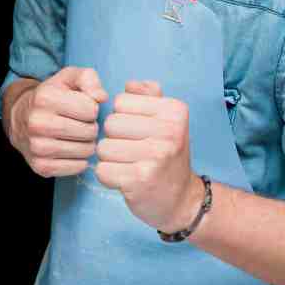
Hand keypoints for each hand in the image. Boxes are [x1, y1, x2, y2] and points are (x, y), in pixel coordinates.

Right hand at [6, 67, 106, 176]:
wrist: (20, 118)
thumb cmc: (51, 97)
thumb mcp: (68, 78)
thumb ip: (88, 78)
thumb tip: (102, 98)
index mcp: (45, 98)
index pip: (90, 109)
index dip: (91, 108)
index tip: (81, 108)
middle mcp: (37, 123)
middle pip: (89, 131)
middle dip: (90, 127)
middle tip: (80, 124)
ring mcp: (37, 147)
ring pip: (85, 151)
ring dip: (87, 144)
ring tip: (76, 136)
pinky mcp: (40, 166)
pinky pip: (76, 168)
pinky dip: (80, 161)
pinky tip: (72, 150)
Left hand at [95, 80, 204, 231]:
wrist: (183, 200)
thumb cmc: (167, 156)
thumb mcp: (167, 122)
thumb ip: (149, 97)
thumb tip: (130, 84)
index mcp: (174, 111)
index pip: (120, 101)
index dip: (124, 118)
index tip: (142, 133)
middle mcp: (168, 131)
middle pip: (109, 124)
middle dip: (115, 139)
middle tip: (136, 153)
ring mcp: (155, 156)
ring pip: (102, 148)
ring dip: (111, 160)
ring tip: (132, 166)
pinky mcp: (140, 179)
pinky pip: (102, 170)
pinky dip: (109, 177)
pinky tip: (127, 180)